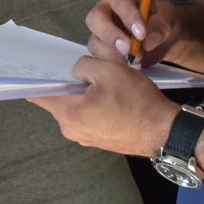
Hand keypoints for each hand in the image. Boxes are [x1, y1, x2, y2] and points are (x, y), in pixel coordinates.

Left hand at [28, 56, 178, 156]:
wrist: (163, 131)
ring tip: (103, 82)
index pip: (40, 95)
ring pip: (76, 106)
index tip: (40, 66)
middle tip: (85, 68)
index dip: (39, 77)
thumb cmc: (136, 102)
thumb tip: (76, 70)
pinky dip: (94, 104)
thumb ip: (83, 65)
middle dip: (69, 82)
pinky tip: (110, 95)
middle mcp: (72, 129)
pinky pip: (89, 116)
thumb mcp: (108, 70)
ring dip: (84, 93)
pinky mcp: (99, 138)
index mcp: (69, 114)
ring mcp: (86, 136)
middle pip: (60, 99)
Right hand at [85, 0, 181, 66]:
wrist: (162, 37)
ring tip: (138, 59)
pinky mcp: (102, 47)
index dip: (128, 16)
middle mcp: (107, 8)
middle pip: (95, 18)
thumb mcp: (169, 17)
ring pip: (95, 41)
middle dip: (111, 35)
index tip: (141, 33)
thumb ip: (161, 25)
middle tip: (128, 49)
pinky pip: (100, 57)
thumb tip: (148, 40)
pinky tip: (132, 65)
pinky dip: (115, 64)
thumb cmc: (162, 19)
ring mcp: (102, 29)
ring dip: (114, 54)